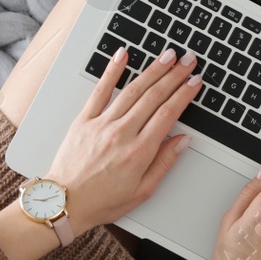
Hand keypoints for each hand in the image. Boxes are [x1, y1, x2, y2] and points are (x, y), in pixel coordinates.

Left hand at [43, 46, 201, 231]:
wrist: (65, 203)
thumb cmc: (102, 201)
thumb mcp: (142, 191)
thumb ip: (164, 163)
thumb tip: (182, 141)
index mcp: (139, 152)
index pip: (168, 114)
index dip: (184, 94)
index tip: (195, 82)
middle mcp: (121, 134)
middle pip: (154, 96)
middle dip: (174, 75)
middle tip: (188, 60)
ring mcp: (101, 124)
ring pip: (132, 90)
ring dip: (152, 70)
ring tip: (167, 56)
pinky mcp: (84, 120)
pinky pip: (100, 91)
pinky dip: (112, 71)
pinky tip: (122, 55)